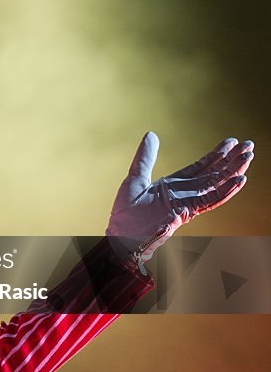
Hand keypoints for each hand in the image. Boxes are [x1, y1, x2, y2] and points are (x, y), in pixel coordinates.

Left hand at [106, 132, 253, 260]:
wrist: (122, 237)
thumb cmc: (126, 213)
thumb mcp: (135, 178)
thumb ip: (145, 157)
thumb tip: (151, 134)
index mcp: (171, 184)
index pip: (199, 167)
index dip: (215, 155)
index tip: (230, 142)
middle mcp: (183, 193)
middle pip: (212, 174)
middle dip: (230, 160)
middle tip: (249, 145)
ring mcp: (186, 203)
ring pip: (215, 185)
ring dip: (233, 172)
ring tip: (249, 157)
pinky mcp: (187, 213)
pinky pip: (210, 201)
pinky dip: (225, 192)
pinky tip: (239, 181)